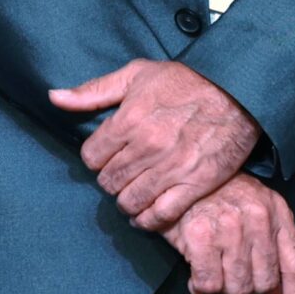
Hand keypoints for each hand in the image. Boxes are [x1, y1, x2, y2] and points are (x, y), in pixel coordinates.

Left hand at [50, 59, 261, 230]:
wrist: (240, 89)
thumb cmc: (189, 80)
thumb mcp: (139, 73)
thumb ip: (95, 90)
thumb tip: (54, 98)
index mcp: (129, 120)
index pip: (91, 158)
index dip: (98, 158)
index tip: (110, 156)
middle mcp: (147, 146)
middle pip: (108, 182)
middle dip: (112, 180)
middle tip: (124, 175)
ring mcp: (172, 168)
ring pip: (129, 201)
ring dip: (128, 201)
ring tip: (135, 192)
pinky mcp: (195, 184)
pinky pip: (160, 215)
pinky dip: (148, 220)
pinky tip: (147, 214)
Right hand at [163, 174, 294, 293]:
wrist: (184, 175)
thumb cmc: (223, 198)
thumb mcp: (258, 213)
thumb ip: (273, 250)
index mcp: (279, 213)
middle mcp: (259, 218)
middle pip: (264, 283)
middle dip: (246, 289)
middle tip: (230, 274)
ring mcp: (230, 226)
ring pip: (236, 288)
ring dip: (222, 289)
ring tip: (213, 270)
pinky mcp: (201, 234)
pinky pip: (208, 284)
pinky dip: (201, 288)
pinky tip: (196, 274)